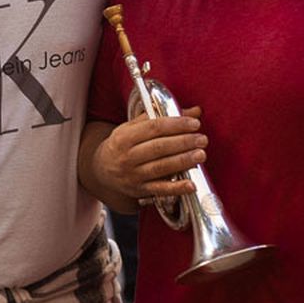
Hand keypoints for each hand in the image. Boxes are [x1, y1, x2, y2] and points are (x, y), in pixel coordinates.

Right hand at [90, 104, 205, 205]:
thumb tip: (194, 111)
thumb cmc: (122, 145)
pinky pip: (159, 190)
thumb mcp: (133, 128)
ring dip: (183, 161)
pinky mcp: (139, 190)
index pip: (153, 128)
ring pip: (160, 167)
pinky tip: (191, 184)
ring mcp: (132, 174)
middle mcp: (127, 156)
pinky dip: (176, 188)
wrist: (101, 170)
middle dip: (183, 142)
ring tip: (201, 155)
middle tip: (202, 139)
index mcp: (124, 137)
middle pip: (158, 147)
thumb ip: (161, 118)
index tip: (194, 123)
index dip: (176, 125)